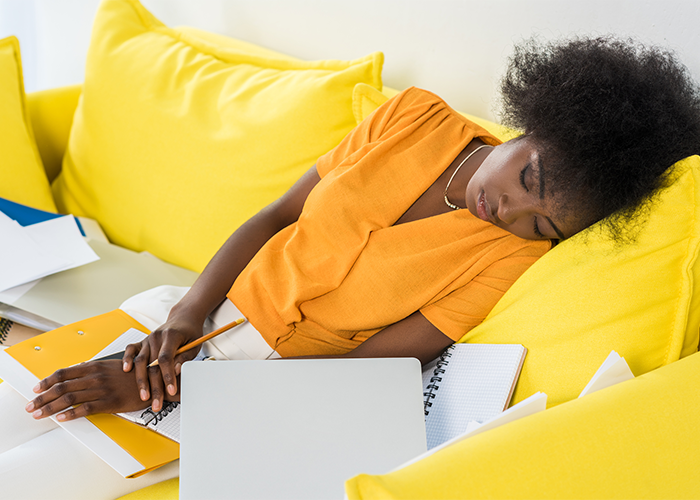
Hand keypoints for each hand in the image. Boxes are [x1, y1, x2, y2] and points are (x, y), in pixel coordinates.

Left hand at [25, 360, 150, 420]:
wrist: (154, 381)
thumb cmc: (133, 375)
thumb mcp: (111, 366)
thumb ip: (92, 369)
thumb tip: (74, 373)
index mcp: (95, 366)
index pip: (64, 373)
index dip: (47, 381)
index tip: (36, 388)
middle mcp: (96, 376)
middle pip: (62, 387)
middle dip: (43, 397)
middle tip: (31, 405)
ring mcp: (102, 389)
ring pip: (69, 398)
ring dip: (51, 407)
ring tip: (40, 414)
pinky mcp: (110, 401)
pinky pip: (86, 409)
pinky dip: (71, 414)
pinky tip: (61, 418)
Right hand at [122, 314, 202, 410]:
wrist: (183, 318)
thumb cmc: (190, 332)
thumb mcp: (194, 344)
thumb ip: (184, 357)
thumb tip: (176, 371)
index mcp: (171, 336)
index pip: (166, 359)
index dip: (168, 376)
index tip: (171, 391)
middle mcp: (157, 337)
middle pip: (152, 364)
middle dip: (154, 386)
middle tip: (156, 403)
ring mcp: (148, 339)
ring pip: (140, 361)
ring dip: (141, 381)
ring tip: (143, 396)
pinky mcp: (142, 342)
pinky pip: (131, 350)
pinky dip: (126, 359)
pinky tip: (125, 370)